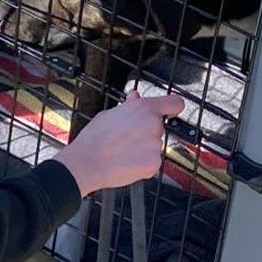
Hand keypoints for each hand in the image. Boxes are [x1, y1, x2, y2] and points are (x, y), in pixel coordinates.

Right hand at [53, 91, 183, 196]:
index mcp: (144, 108)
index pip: (174, 103)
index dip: (172, 107)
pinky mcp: (154, 163)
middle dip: (146, 131)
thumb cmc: (94, 138)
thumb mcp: (108, 113)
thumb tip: (135, 97)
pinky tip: (126, 162)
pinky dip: (143, 163)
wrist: (87, 162)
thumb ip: (128, 106)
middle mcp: (153, 124)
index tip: (169, 111)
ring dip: (144, 148)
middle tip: (127, 137)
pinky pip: (153, 162)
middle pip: (159, 127)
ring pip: (154, 145)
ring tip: (123, 151)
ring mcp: (155, 145)